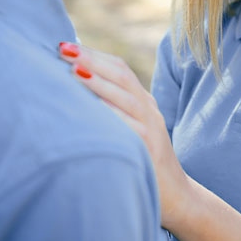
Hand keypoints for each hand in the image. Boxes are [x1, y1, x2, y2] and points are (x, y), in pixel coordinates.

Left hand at [58, 42, 192, 228]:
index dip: (93, 54)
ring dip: (97, 81)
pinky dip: (110, 114)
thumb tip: (72, 95)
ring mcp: (151, 127)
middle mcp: (148, 109)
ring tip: (72, 70)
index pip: (120, 68)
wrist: (177, 196)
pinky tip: (91, 106)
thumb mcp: (131, 131)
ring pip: (124, 96)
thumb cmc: (144, 163)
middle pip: (121, 75)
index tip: (64, 44)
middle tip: (62, 48)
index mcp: (143, 102)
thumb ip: (111, 112)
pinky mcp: (150, 148)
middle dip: (91, 59)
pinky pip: (129, 126)